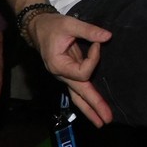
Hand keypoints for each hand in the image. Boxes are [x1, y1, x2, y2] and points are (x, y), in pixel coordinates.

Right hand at [27, 12, 114, 126]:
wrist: (38, 27)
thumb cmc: (52, 26)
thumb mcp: (70, 24)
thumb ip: (89, 30)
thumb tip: (107, 36)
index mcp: (58, 65)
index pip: (83, 72)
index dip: (94, 59)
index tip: (97, 43)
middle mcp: (61, 75)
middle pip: (80, 94)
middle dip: (94, 106)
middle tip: (107, 120)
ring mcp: (64, 76)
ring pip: (77, 97)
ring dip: (90, 109)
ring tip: (102, 122)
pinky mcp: (69, 74)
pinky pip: (78, 91)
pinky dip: (86, 101)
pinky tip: (94, 110)